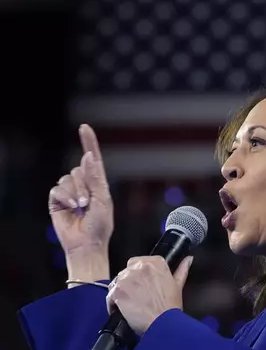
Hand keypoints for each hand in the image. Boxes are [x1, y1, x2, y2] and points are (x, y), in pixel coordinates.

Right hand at [48, 124, 113, 281]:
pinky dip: (64, 197)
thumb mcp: (102, 199)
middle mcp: (83, 184)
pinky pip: (56, 189)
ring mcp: (69, 192)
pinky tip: (71, 208)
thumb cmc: (100, 224)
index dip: (88, 142)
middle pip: (78, 169)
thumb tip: (88, 156)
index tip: (84, 127)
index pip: (92, 159)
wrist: (86, 243)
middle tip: (88, 203)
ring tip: (81, 208)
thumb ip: (95, 178)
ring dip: (74, 193)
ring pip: (67, 179)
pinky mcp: (57, 200)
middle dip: (83, 185)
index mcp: (97, 182)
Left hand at [107, 255, 193, 334]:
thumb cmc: (170, 306)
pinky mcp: (117, 291)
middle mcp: (139, 267)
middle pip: (126, 271)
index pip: (139, 261)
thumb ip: (181, 269)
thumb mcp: (178, 285)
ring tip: (130, 303)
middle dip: (129, 281)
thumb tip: (187, 260)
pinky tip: (123, 310)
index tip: (142, 283)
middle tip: (137, 294)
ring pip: (117, 282)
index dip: (139, 274)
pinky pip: (110, 295)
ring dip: (121, 291)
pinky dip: (113, 303)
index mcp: (155, 262)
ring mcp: (127, 278)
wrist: (162, 322)